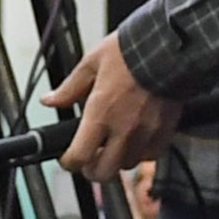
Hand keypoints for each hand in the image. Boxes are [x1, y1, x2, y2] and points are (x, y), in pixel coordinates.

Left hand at [46, 33, 182, 178]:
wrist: (168, 47)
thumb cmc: (129, 51)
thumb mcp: (92, 63)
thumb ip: (69, 88)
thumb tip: (50, 100)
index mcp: (100, 113)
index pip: (79, 156)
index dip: (69, 163)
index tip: (67, 158)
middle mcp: (123, 129)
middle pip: (104, 172)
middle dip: (92, 170)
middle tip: (89, 159)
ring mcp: (146, 133)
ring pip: (127, 165)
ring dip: (117, 160)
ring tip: (113, 145)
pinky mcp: (165, 131)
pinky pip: (151, 156)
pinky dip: (141, 153)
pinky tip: (136, 139)